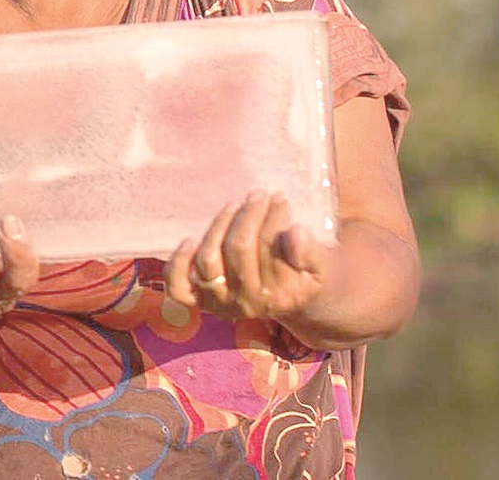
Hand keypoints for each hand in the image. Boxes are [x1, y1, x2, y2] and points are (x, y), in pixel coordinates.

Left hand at [165, 190, 329, 322]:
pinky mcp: (198, 300)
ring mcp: (218, 303)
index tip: (279, 199)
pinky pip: (177, 286)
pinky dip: (178, 263)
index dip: (273, 217)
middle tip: (260, 195)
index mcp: (278, 297)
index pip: (269, 247)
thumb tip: (296, 233)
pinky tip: (190, 239)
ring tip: (236, 204)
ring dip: (220, 225)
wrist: (288, 299)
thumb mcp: (320, 267)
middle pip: (238, 249)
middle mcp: (245, 304)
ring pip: (209, 259)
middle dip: (250, 215)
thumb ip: (312, 253)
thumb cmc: (303, 274)